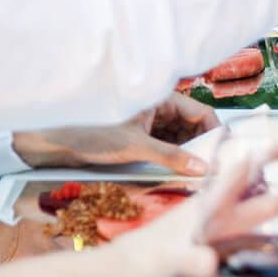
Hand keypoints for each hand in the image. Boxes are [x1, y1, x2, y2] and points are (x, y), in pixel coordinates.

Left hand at [11, 94, 219, 175]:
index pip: (201, 113)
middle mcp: (158, 108)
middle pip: (192, 128)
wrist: (53, 141)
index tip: (224, 156)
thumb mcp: (136, 147)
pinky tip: (175, 176)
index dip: (215, 133)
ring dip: (186, 157)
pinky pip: (164, 148)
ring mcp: (148, 124)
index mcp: (161, 98)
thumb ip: (171, 157)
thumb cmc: (93, 133)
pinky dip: (171, 160)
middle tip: (210, 173)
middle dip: (201, 148)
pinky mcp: (138, 139)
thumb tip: (203, 169)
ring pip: (178, 140)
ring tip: (194, 178)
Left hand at [108, 143, 277, 276]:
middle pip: (266, 210)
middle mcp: (222, 226)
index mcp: (210, 208)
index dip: (267, 155)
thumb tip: (212, 264)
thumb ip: (188, 257)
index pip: (242, 173)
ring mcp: (223, 252)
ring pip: (264, 247)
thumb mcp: (164, 252)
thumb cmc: (138, 256)